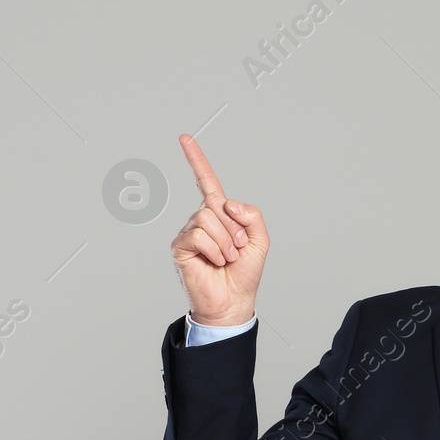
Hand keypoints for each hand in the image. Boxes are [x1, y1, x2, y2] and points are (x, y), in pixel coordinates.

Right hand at [170, 134, 268, 325]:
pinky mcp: (180, 246)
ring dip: (225, 241)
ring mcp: (189, 232)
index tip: (184, 138)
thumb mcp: (259, 240)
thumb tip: (227, 203)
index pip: (206, 181)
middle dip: (234, 228)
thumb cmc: (244, 273)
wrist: (233, 301)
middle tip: (236, 250)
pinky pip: (198, 235)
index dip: (196, 160)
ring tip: (226, 258)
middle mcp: (201, 219)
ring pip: (207, 218)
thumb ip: (251, 215)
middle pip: (216, 203)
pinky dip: (214, 250)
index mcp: (219, 214)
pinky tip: (214, 262)